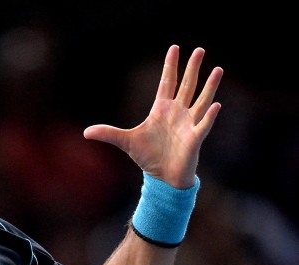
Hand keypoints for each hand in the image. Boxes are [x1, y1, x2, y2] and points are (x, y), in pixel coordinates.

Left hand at [83, 45, 222, 187]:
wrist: (163, 176)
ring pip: (201, 100)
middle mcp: (178, 112)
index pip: (167, 83)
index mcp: (161, 109)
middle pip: (187, 86)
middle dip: (192, 68)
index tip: (174, 48)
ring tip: (218, 69)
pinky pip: (203, 125)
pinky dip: (209, 116)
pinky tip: (215, 105)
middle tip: (199, 50)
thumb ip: (108, 133)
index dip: (170, 66)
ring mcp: (188, 124)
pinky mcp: (194, 138)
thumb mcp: (126, 142)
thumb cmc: (148, 156)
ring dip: (209, 86)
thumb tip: (85, 132)